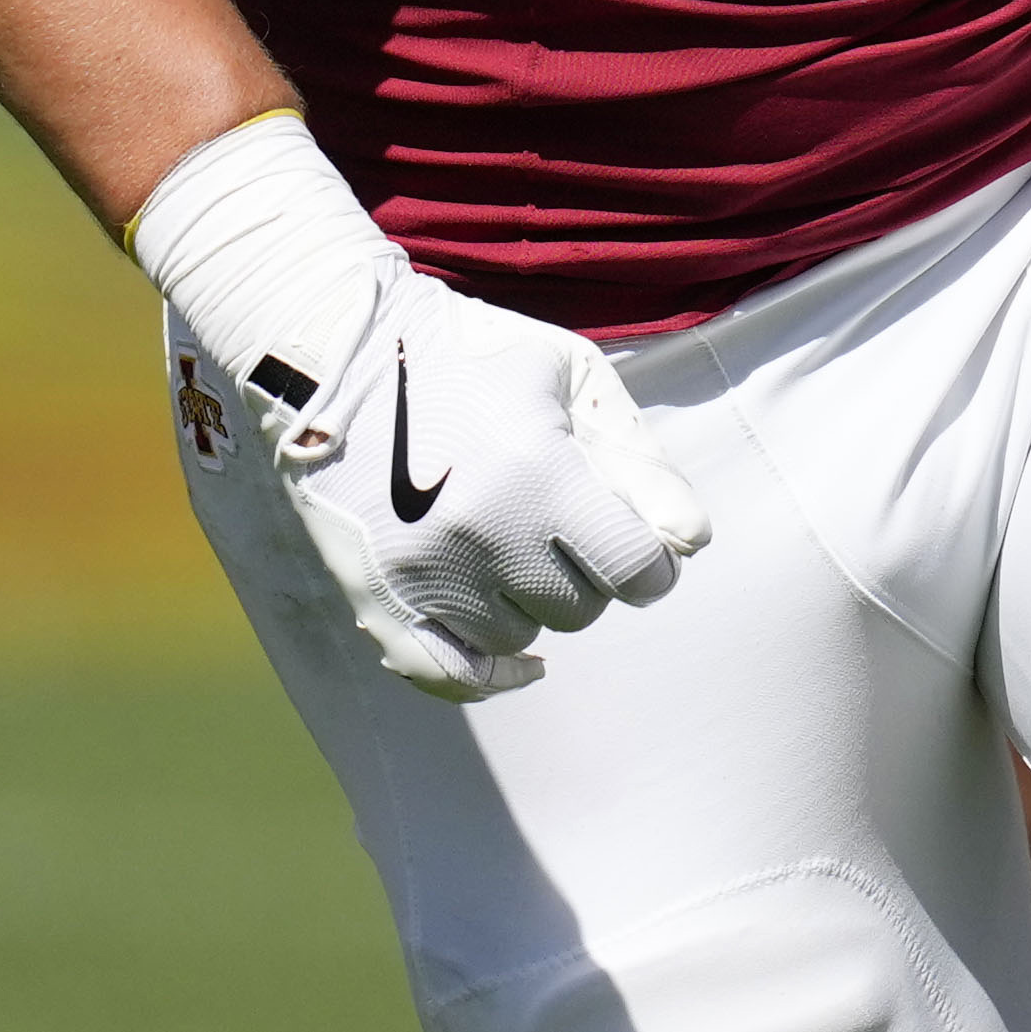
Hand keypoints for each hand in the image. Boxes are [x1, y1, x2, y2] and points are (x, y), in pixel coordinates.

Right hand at [133, 113, 708, 698]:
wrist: (339, 353)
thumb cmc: (469, 356)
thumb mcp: (566, 378)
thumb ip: (640, 462)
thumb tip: (691, 543)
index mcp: (537, 471)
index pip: (637, 571)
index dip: (646, 560)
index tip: (631, 541)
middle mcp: (483, 533)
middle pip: (581, 610)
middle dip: (582, 572)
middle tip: (552, 521)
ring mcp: (424, 574)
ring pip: (519, 640)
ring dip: (526, 603)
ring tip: (500, 540)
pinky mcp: (376, 598)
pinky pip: (450, 678)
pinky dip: (491, 678)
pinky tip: (519, 664)